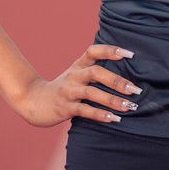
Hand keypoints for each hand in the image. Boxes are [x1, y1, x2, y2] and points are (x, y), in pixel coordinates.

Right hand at [14, 44, 140, 126]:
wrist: (33, 101)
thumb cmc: (63, 89)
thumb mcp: (76, 75)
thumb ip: (95, 72)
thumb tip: (126, 76)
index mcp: (78, 65)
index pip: (93, 51)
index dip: (110, 50)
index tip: (130, 54)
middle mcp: (73, 76)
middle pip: (96, 72)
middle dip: (117, 81)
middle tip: (135, 89)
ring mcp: (68, 91)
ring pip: (92, 93)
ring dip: (112, 100)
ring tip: (129, 106)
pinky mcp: (64, 107)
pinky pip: (84, 110)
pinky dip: (100, 114)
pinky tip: (113, 118)